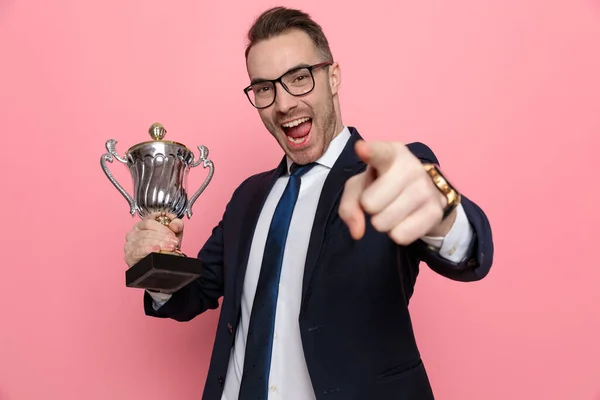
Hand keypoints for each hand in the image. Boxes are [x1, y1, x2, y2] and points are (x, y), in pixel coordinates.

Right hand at [123, 216, 183, 267]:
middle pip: (147, 233)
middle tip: (174, 243)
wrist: (162, 262)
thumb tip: (174, 224)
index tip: (173, 234)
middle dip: (163, 238)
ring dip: (158, 244)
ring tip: (170, 248)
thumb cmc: (166, 245)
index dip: (162, 228)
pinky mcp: (129, 256)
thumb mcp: (174, 233)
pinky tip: (156, 250)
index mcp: (142, 224)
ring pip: (143, 241)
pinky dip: (148, 250)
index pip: (149, 222)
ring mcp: (130, 244)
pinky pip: (137, 252)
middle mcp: (133, 233)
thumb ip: (177, 224)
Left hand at [339, 140, 455, 244]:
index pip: (379, 152)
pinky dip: (397, 233)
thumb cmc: (384, 184)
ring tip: (394, 208)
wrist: (425, 193)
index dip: (369, 151)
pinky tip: (406, 219)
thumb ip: (349, 205)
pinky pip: (400, 236)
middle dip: (370, 208)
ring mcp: (426, 188)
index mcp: (390, 153)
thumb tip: (357, 232)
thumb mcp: (360, 187)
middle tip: (382, 198)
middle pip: (370, 204)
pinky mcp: (436, 211)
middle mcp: (411, 167)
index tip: (361, 148)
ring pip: (383, 223)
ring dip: (383, 222)